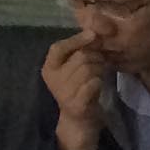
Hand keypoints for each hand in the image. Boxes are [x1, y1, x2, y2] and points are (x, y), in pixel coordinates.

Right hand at [42, 32, 110, 149]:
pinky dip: (100, 82)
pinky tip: (99, 86)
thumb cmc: (79, 90)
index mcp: (48, 68)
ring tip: (99, 76)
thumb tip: (93, 28)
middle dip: (96, 57)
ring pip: (89, 69)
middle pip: (81, 57)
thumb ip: (79, 51)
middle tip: (101, 64)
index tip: (93, 35)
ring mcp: (63, 93)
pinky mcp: (75, 104)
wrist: (79, 121)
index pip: (57, 48)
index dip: (76, 39)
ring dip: (100, 70)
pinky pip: (93, 84)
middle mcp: (52, 80)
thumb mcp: (74, 69)